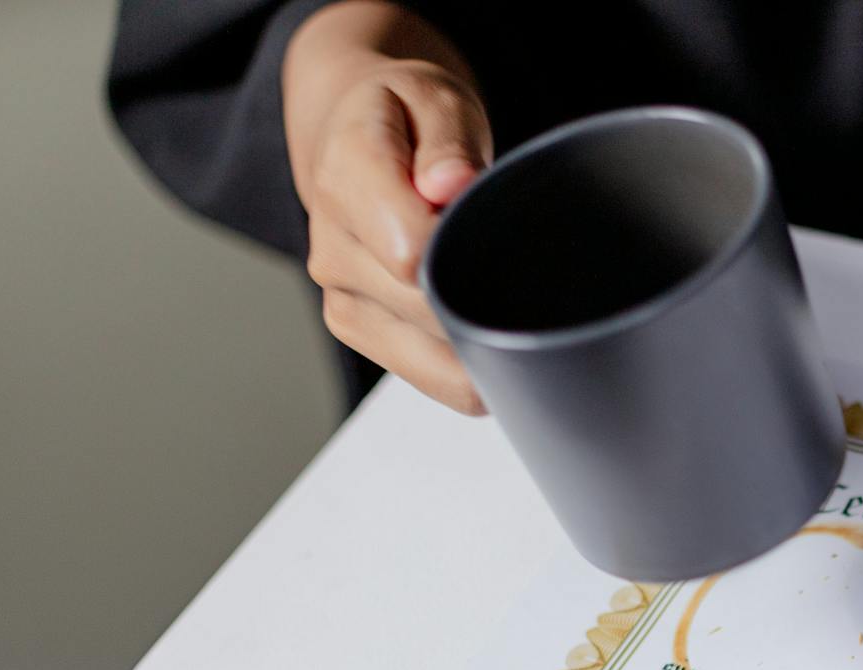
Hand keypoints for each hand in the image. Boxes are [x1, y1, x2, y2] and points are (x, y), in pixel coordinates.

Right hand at [283, 2, 490, 413]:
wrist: (357, 138)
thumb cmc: (410, 119)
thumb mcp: (437, 99)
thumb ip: (449, 141)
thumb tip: (451, 184)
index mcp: (347, 175)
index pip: (410, 253)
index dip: (472, 262)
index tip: (509, 245)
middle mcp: (332, 245)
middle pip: (428, 314)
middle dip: (491, 304)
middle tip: (530, 276)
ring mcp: (340, 295)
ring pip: (433, 361)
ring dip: (484, 344)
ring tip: (513, 305)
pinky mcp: (355, 328)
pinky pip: (427, 377)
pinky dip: (469, 367)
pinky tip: (492, 336)